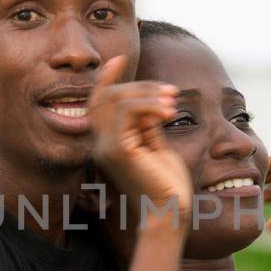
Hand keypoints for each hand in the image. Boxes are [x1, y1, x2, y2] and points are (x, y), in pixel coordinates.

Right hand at [87, 55, 191, 226]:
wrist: (170, 212)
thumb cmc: (166, 184)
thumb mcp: (155, 146)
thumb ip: (147, 124)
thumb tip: (149, 102)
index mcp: (108, 143)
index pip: (98, 103)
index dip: (105, 79)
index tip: (119, 58)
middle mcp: (101, 145)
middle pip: (107, 96)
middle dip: (140, 85)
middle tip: (171, 92)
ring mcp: (106, 148)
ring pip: (116, 99)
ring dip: (148, 94)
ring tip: (172, 103)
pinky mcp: (118, 151)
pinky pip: (126, 112)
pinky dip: (148, 105)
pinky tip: (168, 112)